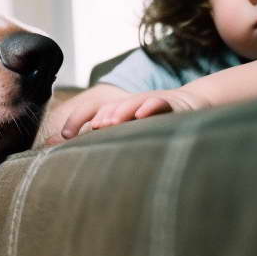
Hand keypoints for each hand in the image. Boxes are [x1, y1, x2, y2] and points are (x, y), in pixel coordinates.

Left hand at [60, 88, 206, 138]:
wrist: (190, 104)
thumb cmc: (152, 123)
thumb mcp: (126, 132)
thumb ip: (100, 140)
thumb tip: (65, 153)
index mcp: (115, 111)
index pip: (90, 111)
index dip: (76, 120)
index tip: (65, 136)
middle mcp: (128, 105)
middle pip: (109, 106)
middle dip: (99, 116)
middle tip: (93, 127)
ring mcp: (147, 102)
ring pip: (130, 103)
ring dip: (119, 111)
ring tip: (108, 122)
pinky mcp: (170, 103)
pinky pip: (158, 103)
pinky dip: (150, 107)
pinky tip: (141, 115)